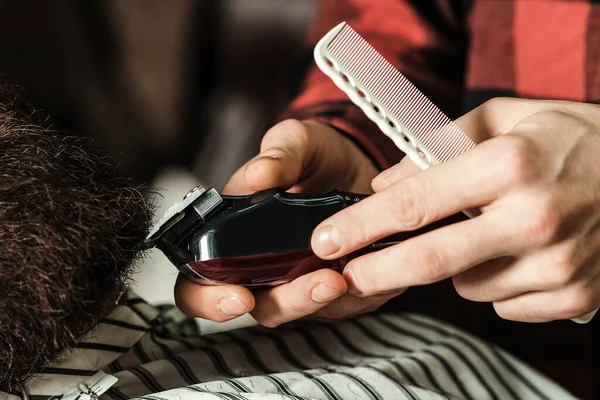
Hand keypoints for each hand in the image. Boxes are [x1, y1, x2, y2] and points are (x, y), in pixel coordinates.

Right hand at [175, 119, 400, 325]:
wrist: (360, 162)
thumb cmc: (317, 155)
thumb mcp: (297, 142)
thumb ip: (279, 155)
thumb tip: (259, 174)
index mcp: (232, 234)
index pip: (201, 281)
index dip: (209, 299)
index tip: (238, 296)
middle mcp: (261, 265)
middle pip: (257, 306)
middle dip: (284, 303)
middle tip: (312, 284)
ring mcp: (298, 279)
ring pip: (299, 311)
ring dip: (317, 300)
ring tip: (338, 279)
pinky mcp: (335, 286)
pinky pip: (340, 305)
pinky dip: (352, 294)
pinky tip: (366, 272)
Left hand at [311, 98, 599, 322]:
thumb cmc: (567, 138)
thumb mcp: (502, 118)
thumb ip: (437, 144)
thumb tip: (383, 183)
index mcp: (509, 164)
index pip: (415, 202)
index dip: (361, 225)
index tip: (327, 240)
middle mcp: (534, 217)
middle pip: (430, 260)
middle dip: (377, 271)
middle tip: (349, 274)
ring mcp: (558, 263)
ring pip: (466, 285)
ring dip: (456, 265)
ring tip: (487, 232)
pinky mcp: (574, 295)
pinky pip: (502, 304)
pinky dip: (496, 282)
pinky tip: (519, 254)